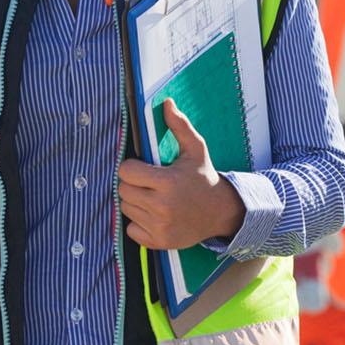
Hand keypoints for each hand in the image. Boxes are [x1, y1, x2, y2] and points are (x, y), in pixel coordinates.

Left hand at [119, 100, 243, 250]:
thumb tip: (166, 103)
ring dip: (135, 202)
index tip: (144, 167)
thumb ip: (179, 126)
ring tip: (154, 197)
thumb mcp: (196, 149)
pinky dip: (138, 222)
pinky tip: (155, 215)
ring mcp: (159, 226)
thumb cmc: (204, 177)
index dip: (132, 167)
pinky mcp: (158, 242)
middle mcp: (162, 206)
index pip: (126, 171)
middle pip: (123, 191)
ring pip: (126, 209)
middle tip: (149, 182)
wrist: (222, 212)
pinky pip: (130, 229)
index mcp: (168, 182)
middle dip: (132, 184)